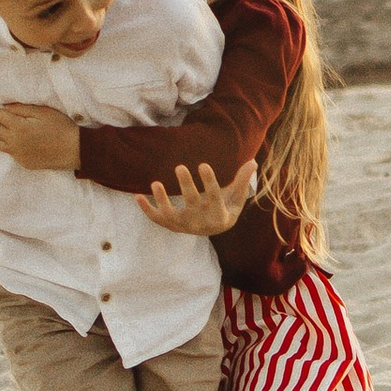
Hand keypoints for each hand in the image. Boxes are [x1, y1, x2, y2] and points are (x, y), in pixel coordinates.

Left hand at [0, 103, 80, 171]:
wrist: (74, 150)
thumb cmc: (61, 127)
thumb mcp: (43, 111)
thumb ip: (22, 108)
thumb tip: (5, 106)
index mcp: (18, 127)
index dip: (5, 111)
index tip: (15, 112)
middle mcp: (14, 142)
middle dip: (1, 123)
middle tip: (15, 122)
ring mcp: (18, 154)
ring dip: (2, 136)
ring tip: (17, 133)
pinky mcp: (23, 162)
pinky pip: (10, 153)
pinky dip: (14, 147)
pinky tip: (28, 144)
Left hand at [140, 161, 258, 238]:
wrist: (213, 229)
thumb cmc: (226, 207)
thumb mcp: (236, 197)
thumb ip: (242, 180)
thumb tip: (253, 161)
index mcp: (218, 214)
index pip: (213, 196)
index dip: (208, 181)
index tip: (203, 164)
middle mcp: (200, 221)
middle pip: (191, 202)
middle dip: (185, 185)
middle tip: (179, 166)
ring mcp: (183, 224)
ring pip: (171, 213)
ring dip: (162, 199)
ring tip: (155, 183)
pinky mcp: (171, 224)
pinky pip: (157, 218)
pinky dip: (146, 209)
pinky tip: (137, 195)